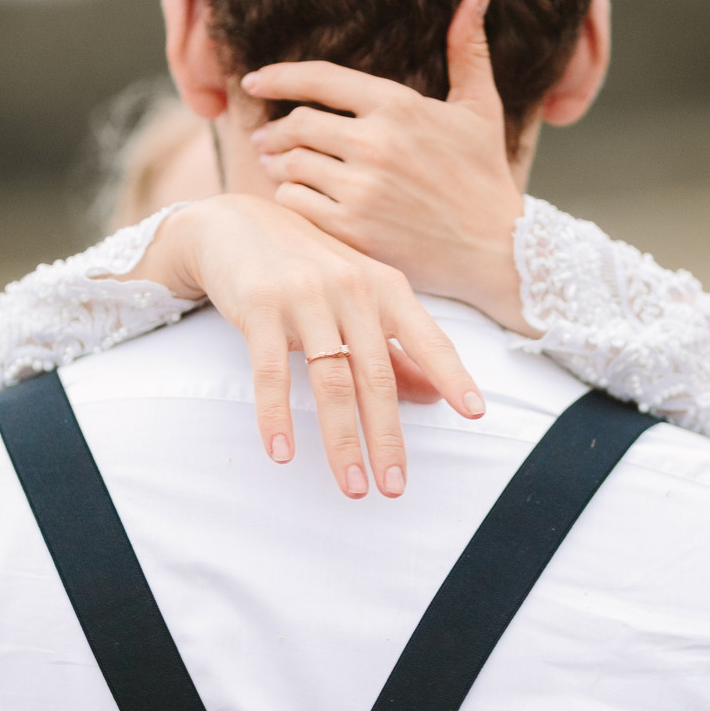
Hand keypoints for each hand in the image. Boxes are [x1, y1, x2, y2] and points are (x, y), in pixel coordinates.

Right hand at [136, 196, 485, 499]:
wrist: (234, 223)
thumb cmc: (305, 266)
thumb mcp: (358, 296)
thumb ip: (394, 346)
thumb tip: (433, 395)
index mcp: (385, 287)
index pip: (428, 338)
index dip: (452, 376)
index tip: (475, 413)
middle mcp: (352, 289)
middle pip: (377, 376)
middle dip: (388, 437)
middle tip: (395, 486)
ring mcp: (305, 297)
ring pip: (331, 381)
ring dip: (342, 441)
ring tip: (353, 486)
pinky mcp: (259, 307)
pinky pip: (271, 372)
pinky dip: (276, 416)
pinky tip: (283, 454)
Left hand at [242, 0, 530, 332]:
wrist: (498, 250)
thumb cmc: (486, 177)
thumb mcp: (481, 109)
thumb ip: (469, 50)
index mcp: (399, 106)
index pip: (320, 79)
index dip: (279, 77)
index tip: (254, 82)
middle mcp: (376, 144)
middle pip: (297, 124)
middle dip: (273, 130)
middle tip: (264, 137)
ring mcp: (362, 189)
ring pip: (290, 165)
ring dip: (275, 164)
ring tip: (274, 165)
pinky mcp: (353, 230)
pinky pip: (296, 204)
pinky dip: (289, 197)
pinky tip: (294, 196)